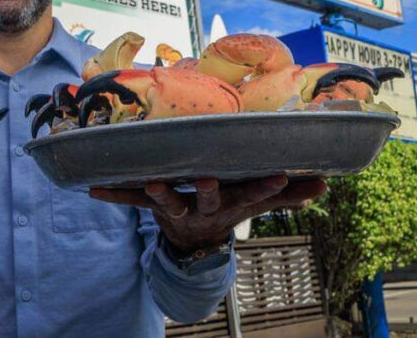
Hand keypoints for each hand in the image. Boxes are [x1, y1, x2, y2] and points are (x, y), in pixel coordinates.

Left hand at [89, 176, 325, 253]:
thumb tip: (325, 183)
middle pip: (209, 199)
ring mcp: (178, 209)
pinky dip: (112, 195)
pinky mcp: (153, 207)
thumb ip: (289, 194)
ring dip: (161, 195)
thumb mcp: (257, 203)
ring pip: (169, 202)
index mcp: (232, 203)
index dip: (267, 188)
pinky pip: (130, 200)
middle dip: (209, 191)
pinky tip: (91, 189)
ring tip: (153, 186)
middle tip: (207, 180)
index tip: (280, 175)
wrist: (193, 241)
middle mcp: (205, 208)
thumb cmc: (228, 207)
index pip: (254, 195)